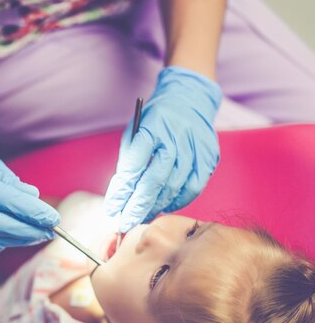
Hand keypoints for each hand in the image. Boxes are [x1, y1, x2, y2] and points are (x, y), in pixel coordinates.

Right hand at [0, 126, 59, 254]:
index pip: (7, 200)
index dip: (33, 212)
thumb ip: (12, 182)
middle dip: (29, 231)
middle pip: (0, 225)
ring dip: (18, 240)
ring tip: (35, 235)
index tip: (54, 219)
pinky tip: (9, 237)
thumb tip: (35, 198)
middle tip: (50, 232)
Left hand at [105, 66, 221, 231]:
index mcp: (153, 127)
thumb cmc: (156, 119)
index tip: (112, 208)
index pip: (134, 164)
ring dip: (155, 207)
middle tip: (125, 223)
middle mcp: (176, 138)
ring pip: (173, 188)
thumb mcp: (136, 131)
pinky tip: (165, 205)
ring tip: (141, 216)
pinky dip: (177, 202)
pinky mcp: (208, 158)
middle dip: (137, 206)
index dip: (122, 190)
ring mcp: (195, 149)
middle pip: (154, 181)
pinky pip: (192, 189)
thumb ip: (129, 162)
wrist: (190, 99)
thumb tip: (121, 196)